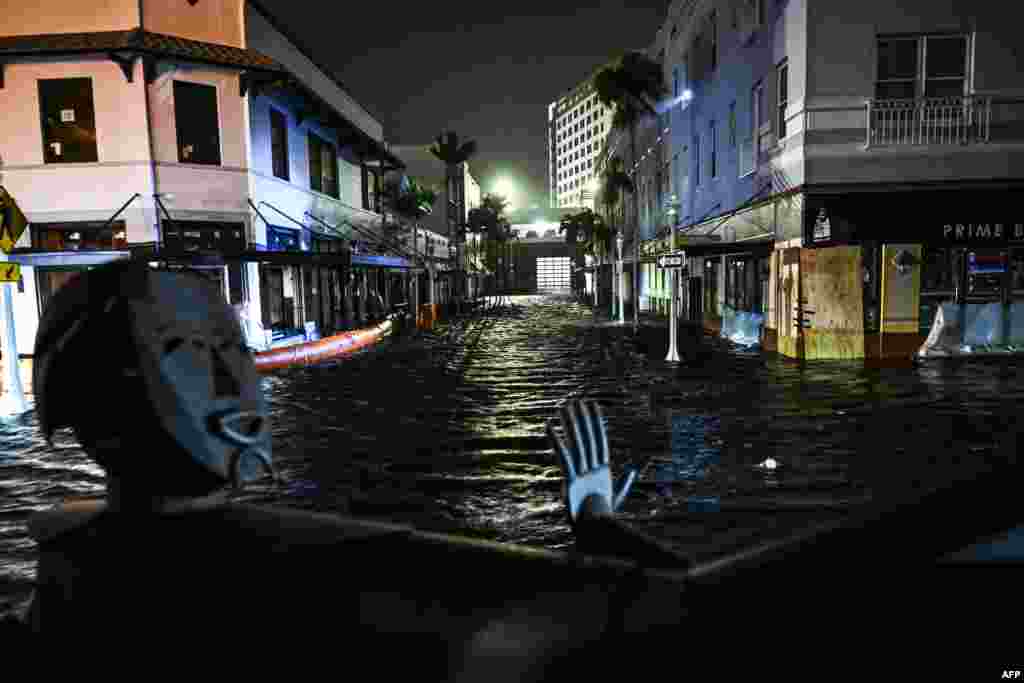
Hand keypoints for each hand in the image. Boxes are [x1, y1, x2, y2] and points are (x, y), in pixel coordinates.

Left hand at [546, 400, 635, 525]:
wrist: (598, 531)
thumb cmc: (604, 516)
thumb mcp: (617, 497)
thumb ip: (624, 483)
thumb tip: (634, 471)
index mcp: (603, 470)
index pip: (600, 441)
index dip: (596, 422)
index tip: (592, 406)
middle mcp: (594, 468)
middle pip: (588, 438)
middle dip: (582, 418)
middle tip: (577, 400)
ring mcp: (583, 473)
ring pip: (576, 443)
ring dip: (569, 423)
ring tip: (564, 406)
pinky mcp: (571, 480)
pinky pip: (562, 457)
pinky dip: (555, 441)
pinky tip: (548, 427)